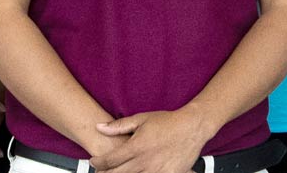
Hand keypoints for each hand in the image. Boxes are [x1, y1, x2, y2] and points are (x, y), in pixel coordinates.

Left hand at [90, 108, 212, 172]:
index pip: (110, 160)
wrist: (192, 127)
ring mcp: (157, 171)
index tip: (94, 162)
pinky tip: (139, 172)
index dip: (98, 163)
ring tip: (119, 172)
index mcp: (136, 147)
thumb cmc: (167, 122)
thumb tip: (99, 127)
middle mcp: (144, 161)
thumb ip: (119, 126)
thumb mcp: (141, 119)